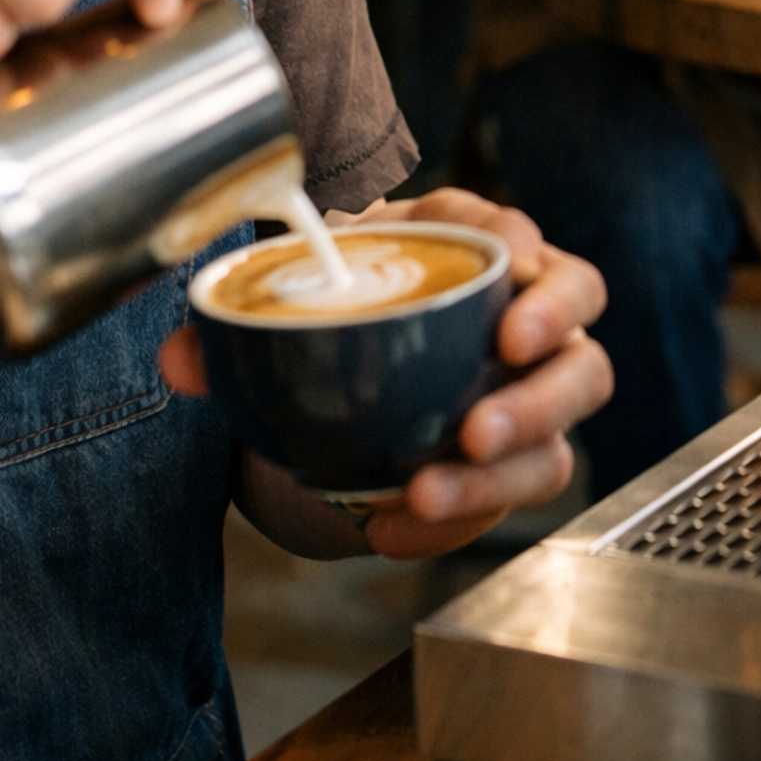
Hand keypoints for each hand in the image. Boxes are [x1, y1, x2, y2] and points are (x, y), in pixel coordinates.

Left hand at [159, 187, 612, 560]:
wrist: (357, 357)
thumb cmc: (351, 295)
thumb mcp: (302, 285)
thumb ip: (238, 319)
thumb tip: (182, 357)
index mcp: (473, 247)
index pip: (518, 234)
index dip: (522, 249)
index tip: (509, 267)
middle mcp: (525, 318)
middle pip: (579, 345)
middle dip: (543, 390)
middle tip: (480, 425)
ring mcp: (531, 395)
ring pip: (561, 436)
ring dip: (503, 470)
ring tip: (429, 490)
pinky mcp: (516, 460)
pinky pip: (512, 495)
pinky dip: (457, 518)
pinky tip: (394, 527)